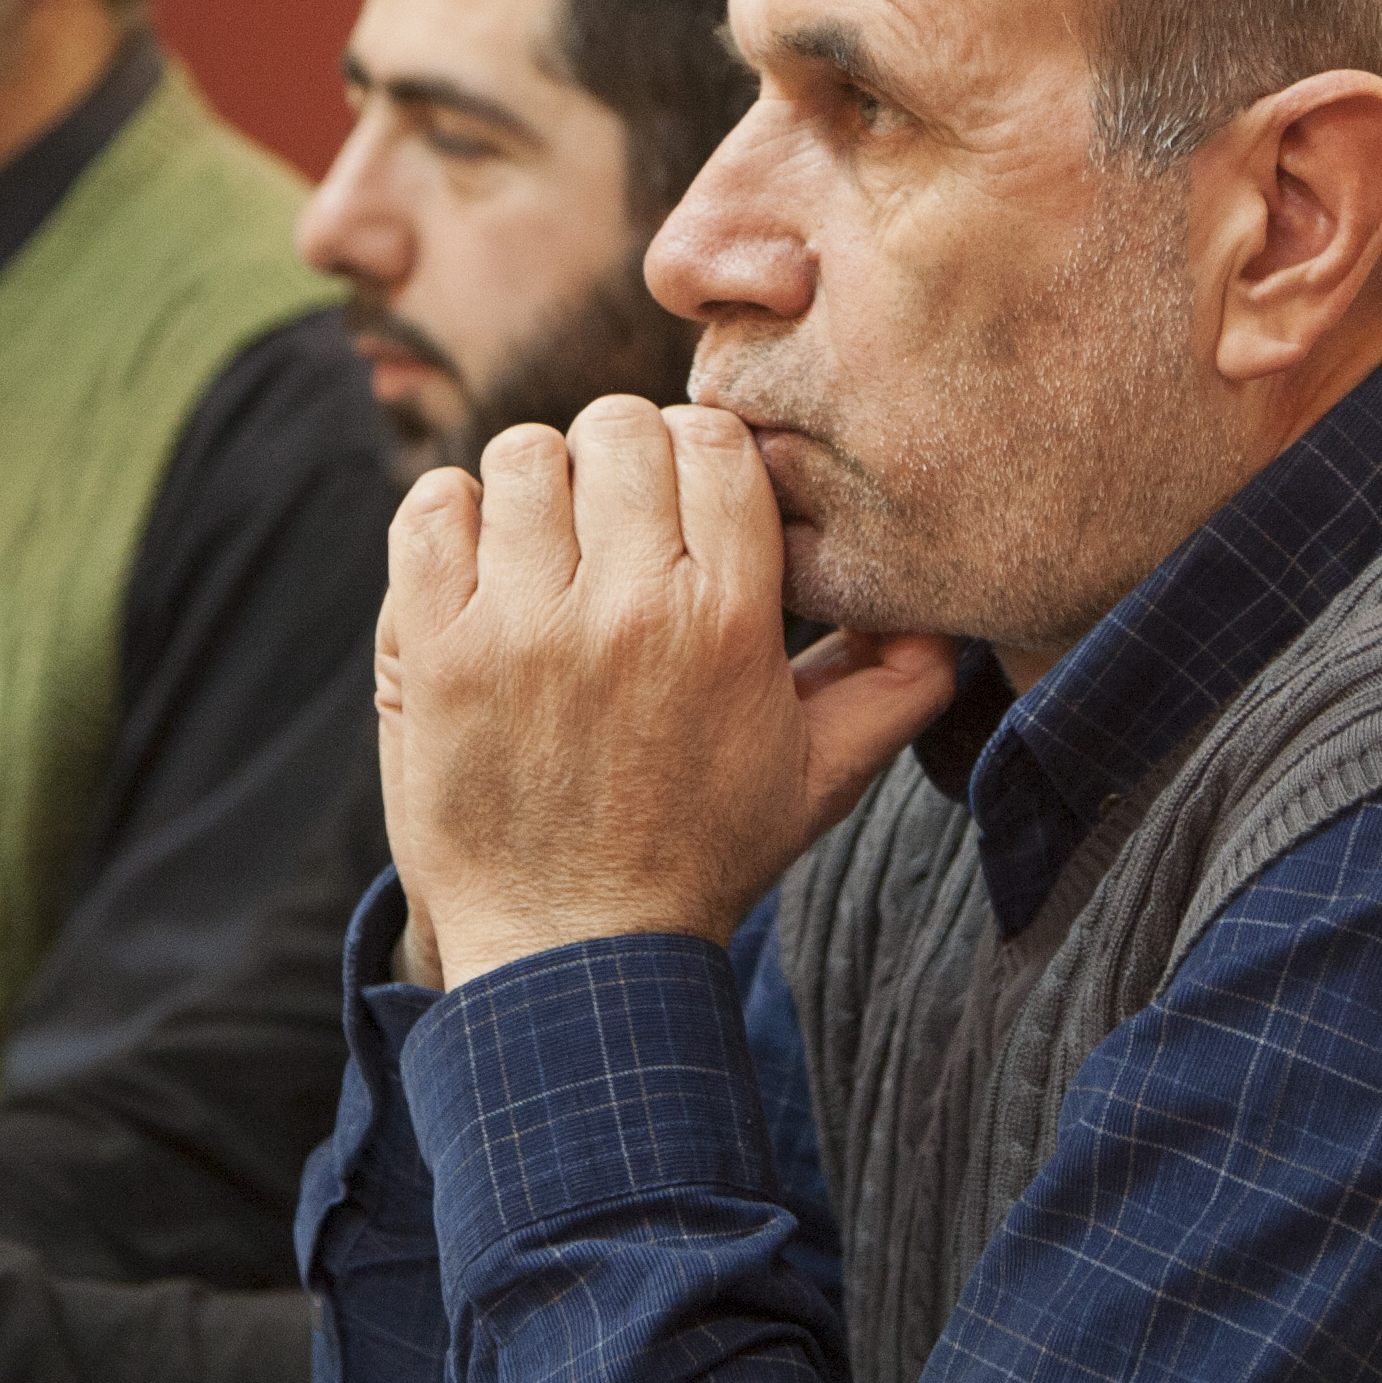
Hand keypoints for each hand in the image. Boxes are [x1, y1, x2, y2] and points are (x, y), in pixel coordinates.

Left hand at [377, 396, 958, 988]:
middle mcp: (627, 610)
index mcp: (728, 620)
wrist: (576, 954)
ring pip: (524, 454)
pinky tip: (481, 565)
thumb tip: (949, 612)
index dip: (701, 452)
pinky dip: (452, 517)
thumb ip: (900, 682)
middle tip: (616, 518)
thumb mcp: (824, 775)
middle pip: (619, 427)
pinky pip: (432, 508)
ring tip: (546, 543)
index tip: (687, 496)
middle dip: (622, 457)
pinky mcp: (435, 650)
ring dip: (536, 486)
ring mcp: (521, 627)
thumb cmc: (703, 854)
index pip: (715, 441)